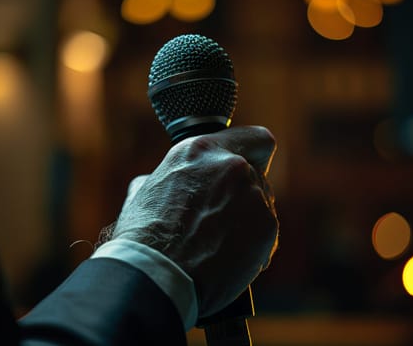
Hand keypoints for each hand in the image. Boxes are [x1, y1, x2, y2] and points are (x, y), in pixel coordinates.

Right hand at [113, 126, 278, 316]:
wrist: (157, 275)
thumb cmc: (145, 237)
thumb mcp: (146, 191)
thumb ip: (171, 178)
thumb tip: (167, 182)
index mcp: (200, 150)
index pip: (254, 138)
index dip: (254, 154)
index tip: (251, 166)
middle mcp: (232, 165)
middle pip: (257, 174)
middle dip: (242, 194)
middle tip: (220, 220)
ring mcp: (252, 194)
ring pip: (262, 203)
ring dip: (247, 219)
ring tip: (218, 244)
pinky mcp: (267, 226)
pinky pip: (267, 232)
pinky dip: (254, 245)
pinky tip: (228, 259)